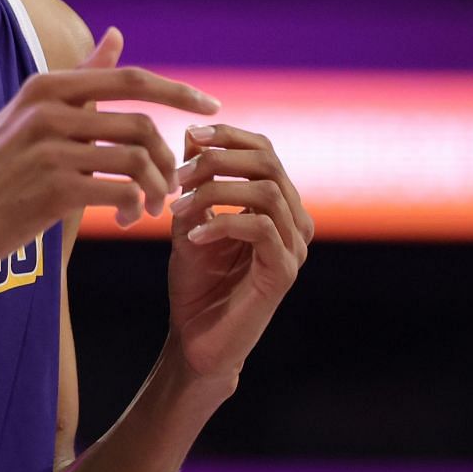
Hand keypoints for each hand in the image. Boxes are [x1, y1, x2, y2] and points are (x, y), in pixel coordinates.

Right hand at [0, 27, 219, 279]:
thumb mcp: (33, 115)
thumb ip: (82, 77)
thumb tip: (117, 32)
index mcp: (46, 87)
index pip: (130, 80)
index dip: (179, 92)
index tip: (214, 106)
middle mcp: (47, 110)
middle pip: (142, 124)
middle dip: (167, 158)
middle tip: (168, 185)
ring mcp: (49, 149)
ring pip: (138, 160)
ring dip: (155, 188)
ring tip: (146, 207)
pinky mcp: (53, 189)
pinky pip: (123, 192)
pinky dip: (132, 209)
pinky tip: (121, 220)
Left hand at [164, 123, 313, 381]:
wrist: (195, 341)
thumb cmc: (195, 282)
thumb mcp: (190, 219)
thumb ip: (196, 180)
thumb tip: (193, 131)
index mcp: (277, 205)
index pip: (264, 150)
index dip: (229, 136)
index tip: (190, 136)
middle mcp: (294, 222)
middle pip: (269, 163)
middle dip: (218, 160)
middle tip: (178, 176)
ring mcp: (294, 248)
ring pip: (265, 192)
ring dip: (215, 191)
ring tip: (178, 207)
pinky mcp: (284, 273)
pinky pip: (261, 229)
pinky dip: (221, 223)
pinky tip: (192, 235)